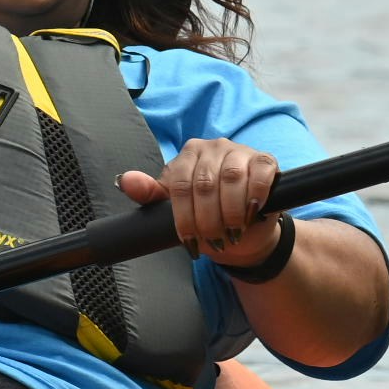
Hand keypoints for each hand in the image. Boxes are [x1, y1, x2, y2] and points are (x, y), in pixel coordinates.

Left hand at [121, 138, 285, 268]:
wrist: (242, 229)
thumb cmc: (205, 215)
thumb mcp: (174, 209)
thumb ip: (150, 195)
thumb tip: (124, 181)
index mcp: (187, 155)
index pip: (179, 185)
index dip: (184, 217)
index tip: (190, 241)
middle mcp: (212, 147)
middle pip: (205, 183)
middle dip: (208, 219)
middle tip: (213, 241)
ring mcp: (239, 151)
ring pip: (232, 178)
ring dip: (231, 212)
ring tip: (231, 233)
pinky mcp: (264, 160)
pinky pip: (260, 174)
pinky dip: (255, 196)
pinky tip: (252, 214)